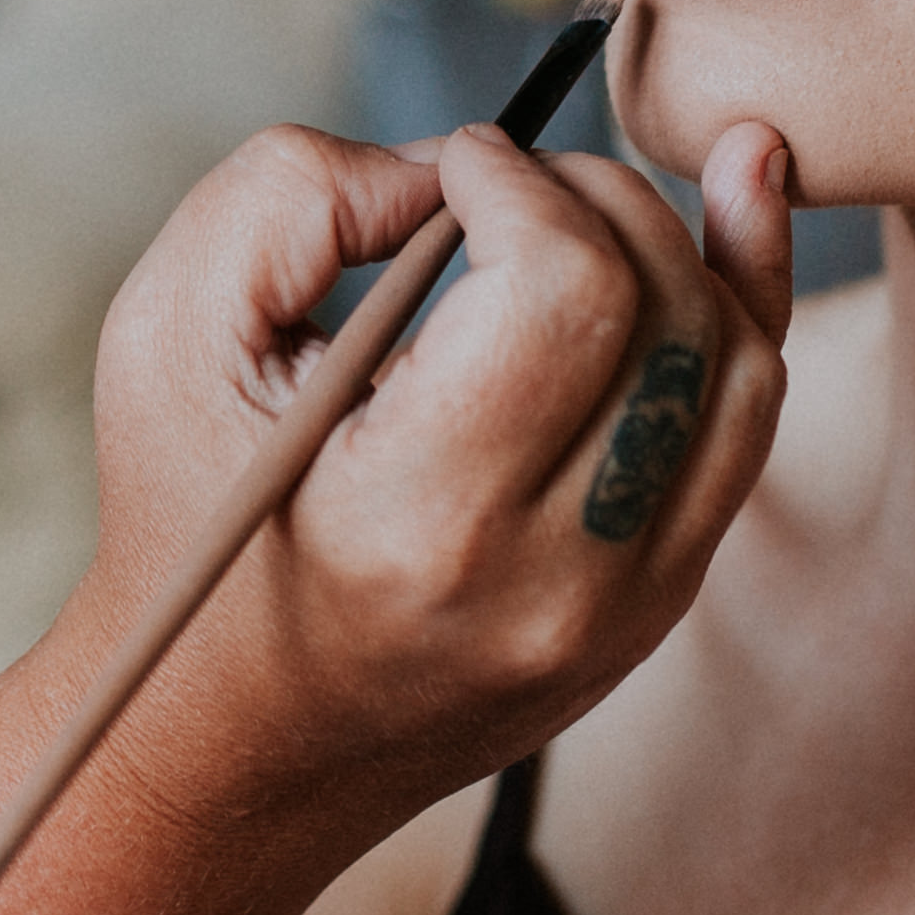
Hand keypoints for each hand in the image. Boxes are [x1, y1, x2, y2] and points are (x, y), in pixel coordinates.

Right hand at [74, 114, 795, 841]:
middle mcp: (550, 584)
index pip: (564, 289)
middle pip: (664, 312)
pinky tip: (723, 216)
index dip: (522, 180)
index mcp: (422, 522)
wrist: (227, 749)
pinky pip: (743, 430)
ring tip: (584, 199)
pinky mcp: (654, 611)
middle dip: (595, 195)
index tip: (456, 165)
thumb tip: (457, 165)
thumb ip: (295, 196)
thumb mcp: (171, 336)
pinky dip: (736, 310)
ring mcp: (624, 612)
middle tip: (503, 184)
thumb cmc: (186, 526)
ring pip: (739, 364)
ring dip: (678, 243)